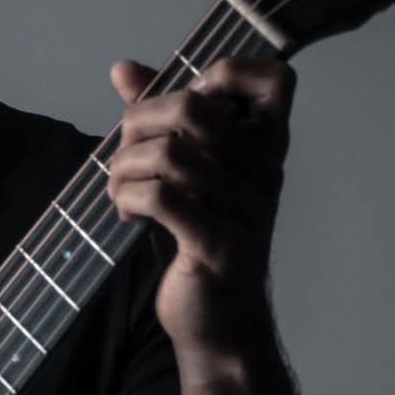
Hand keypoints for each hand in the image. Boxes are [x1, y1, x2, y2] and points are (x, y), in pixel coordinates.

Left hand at [106, 55, 293, 359]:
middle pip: (192, 109)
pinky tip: (127, 211)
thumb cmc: (197, 244)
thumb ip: (158, 119)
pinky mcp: (218, 247)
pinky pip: (163, 197)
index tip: (186, 103)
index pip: (276, 78)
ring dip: (123, 168)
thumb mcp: (180, 176)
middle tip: (122, 158)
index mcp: (266, 149)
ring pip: (169, 154)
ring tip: (118, 189)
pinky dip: (129, 197)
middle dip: (137, 126)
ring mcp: (246, 211)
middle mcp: (265, 174)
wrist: (217, 326)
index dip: (226, 72)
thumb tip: (123, 68)